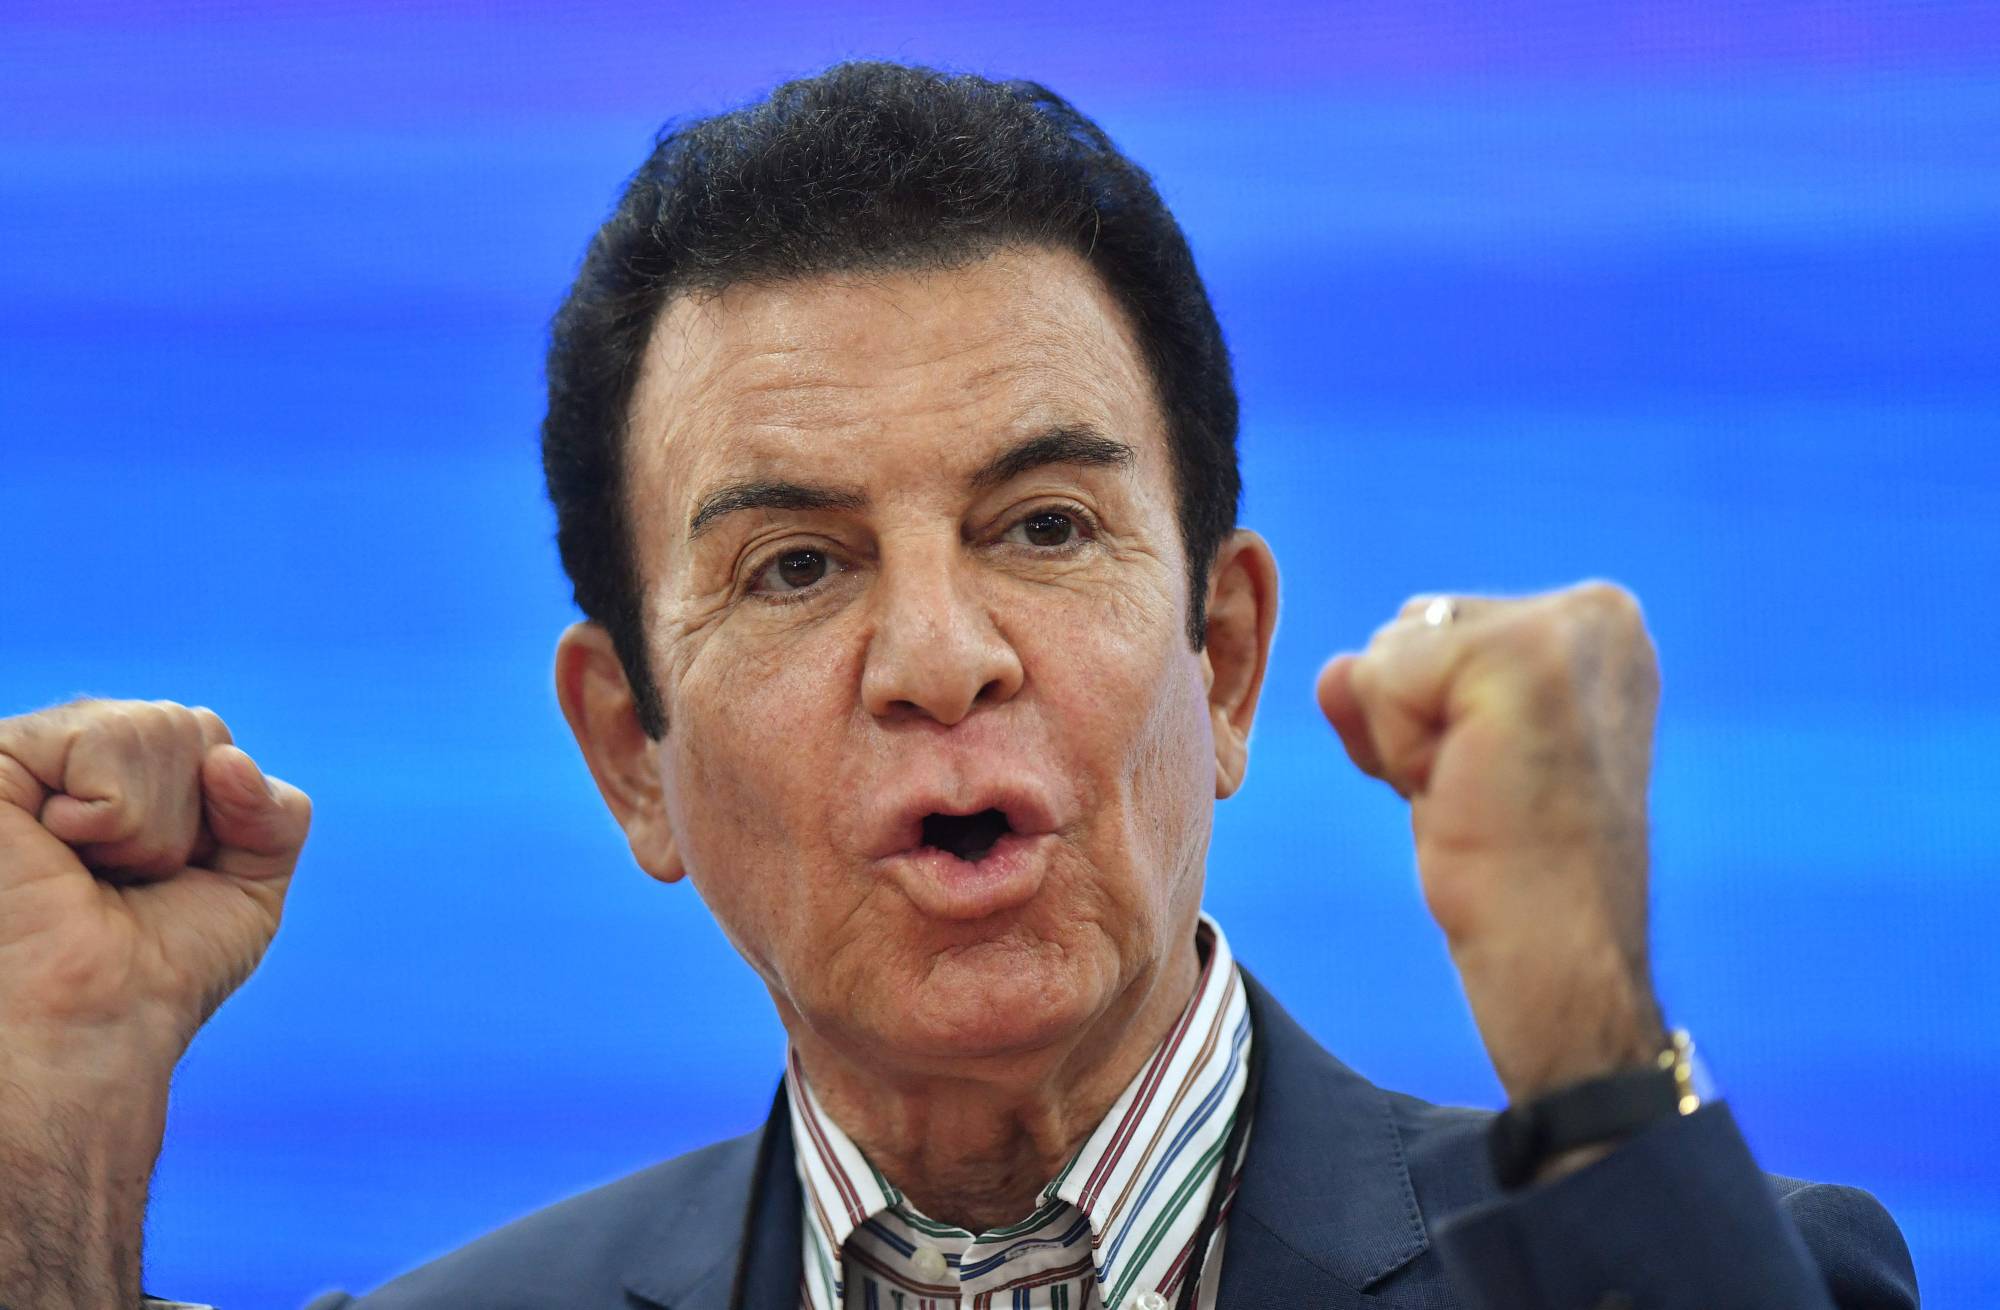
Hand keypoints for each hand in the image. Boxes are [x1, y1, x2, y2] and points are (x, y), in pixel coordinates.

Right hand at [0, 698, 309, 1305]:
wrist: (98, 1020)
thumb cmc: (161, 965)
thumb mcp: (251, 879)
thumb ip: (273, 808)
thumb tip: (227, 757)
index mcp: (125, 779)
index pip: (211, 740)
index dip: (224, 812)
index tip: (181, 876)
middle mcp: (74, 759)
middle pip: (191, 726)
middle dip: (186, 820)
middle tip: (130, 879)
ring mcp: (33, 757)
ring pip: (155, 727)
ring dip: (150, 824)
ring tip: (95, 870)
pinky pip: (100, 736)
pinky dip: (111, 810)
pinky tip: (65, 845)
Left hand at [1317, 582, 1664, 1104]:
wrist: (1560, 960)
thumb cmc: (1514, 870)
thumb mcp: (1450, 749)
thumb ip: (1394, 686)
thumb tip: (1336, 671)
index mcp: (1598, 626)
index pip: (1436, 627)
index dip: (1430, 718)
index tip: (1491, 778)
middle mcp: (1598, 613)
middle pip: (1408, 627)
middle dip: (1413, 723)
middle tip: (1483, 794)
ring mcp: (1565, 630)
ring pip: (1388, 651)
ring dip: (1404, 743)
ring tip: (1478, 797)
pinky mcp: (1522, 658)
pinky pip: (1381, 678)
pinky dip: (1398, 752)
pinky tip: (1466, 795)